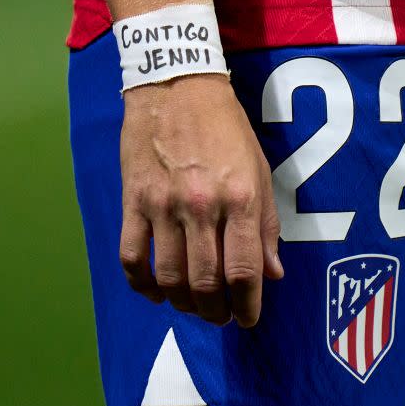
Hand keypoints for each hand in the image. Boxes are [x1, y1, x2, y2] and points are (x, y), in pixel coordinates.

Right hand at [118, 74, 283, 326]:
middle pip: (206, 283)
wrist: (177, 86)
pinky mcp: (133, 201)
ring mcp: (163, 205)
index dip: (248, 305)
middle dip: (216, 312)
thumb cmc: (226, 129)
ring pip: (168, 277)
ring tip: (193, 305)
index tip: (248, 318)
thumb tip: (273, 273)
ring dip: (182, 303)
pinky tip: (155, 291)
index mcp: (240, 199)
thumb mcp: (260, 171)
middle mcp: (202, 206)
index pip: (244, 270)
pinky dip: (142, 284)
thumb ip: (267, 225)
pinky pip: (131, 257)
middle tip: (220, 317)